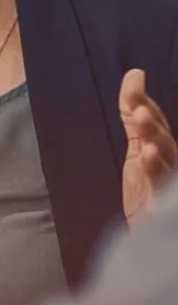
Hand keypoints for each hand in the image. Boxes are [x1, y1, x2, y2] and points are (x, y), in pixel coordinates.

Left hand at [120, 69, 177, 223]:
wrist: (155, 230)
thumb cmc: (149, 184)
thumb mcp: (139, 146)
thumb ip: (134, 116)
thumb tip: (135, 74)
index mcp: (164, 147)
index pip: (155, 119)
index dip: (141, 99)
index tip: (134, 76)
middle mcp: (171, 160)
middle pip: (162, 137)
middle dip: (151, 120)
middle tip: (139, 108)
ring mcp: (169, 181)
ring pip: (165, 156)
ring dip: (154, 137)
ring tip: (143, 121)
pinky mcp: (163, 202)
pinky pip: (160, 182)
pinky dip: (154, 167)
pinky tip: (146, 155)